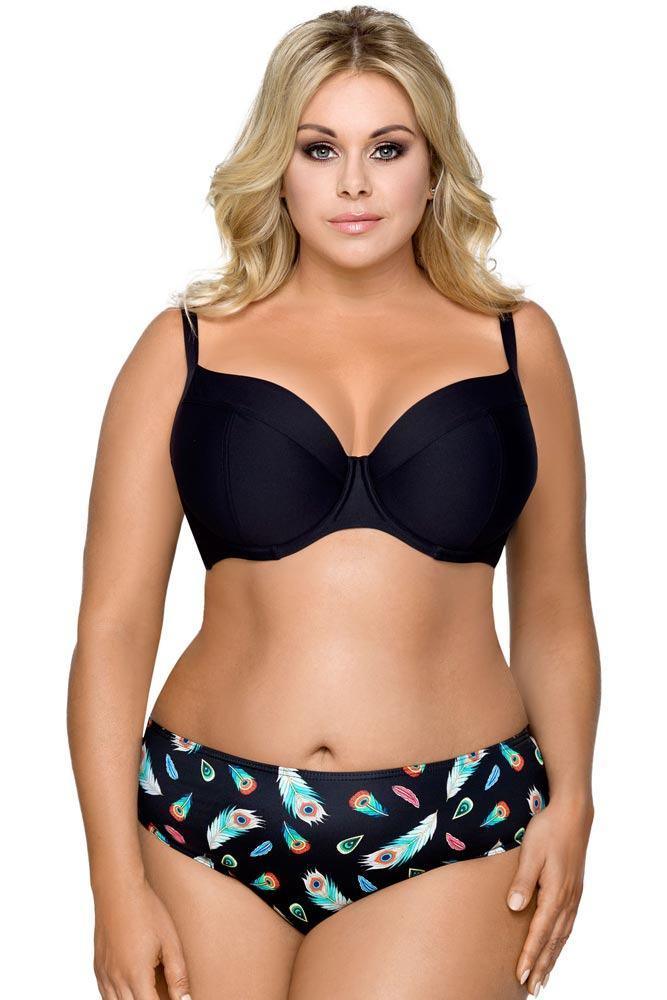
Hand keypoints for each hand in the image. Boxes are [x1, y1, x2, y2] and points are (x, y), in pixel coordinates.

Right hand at [93, 876, 191, 999]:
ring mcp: (104, 974)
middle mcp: (116, 979)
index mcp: (136, 974)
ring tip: (149, 990)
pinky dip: (118, 998)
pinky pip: (105, 995)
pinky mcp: (98, 968)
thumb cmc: (146, 910)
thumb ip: (178, 975)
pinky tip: (131, 990)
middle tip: (163, 993)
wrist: (118, 889)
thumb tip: (185, 999)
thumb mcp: (170, 941)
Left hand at [506, 795, 593, 994]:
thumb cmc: (548, 830)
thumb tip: (514, 907)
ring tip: (543, 977)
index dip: (530, 955)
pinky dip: (561, 942)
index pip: (540, 932)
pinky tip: (556, 948)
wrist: (573, 814)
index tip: (520, 975)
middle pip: (553, 941)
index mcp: (555, 892)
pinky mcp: (575, 890)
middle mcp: (567, 899)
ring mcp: (573, 896)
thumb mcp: (531, 852)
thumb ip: (522, 880)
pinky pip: (568, 924)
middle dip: (542, 965)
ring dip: (552, 958)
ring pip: (562, 936)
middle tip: (531, 987)